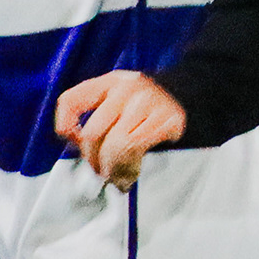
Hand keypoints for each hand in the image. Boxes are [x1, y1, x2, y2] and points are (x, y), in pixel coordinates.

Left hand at [55, 71, 186, 188]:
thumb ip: (99, 118)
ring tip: (116, 177)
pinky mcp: (167, 120)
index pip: (72, 100)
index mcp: (110, 82)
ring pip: (114, 146)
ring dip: (112, 169)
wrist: (194, 94)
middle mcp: (126, 89)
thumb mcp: (120, 100)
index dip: (64, 124)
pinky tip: (131, 174)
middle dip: (92, 160)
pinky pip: (137, 150)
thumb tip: (76, 147)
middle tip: (100, 172)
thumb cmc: (148, 106)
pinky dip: (129, 169)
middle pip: (92, 132)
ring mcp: (148, 103)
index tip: (70, 141)